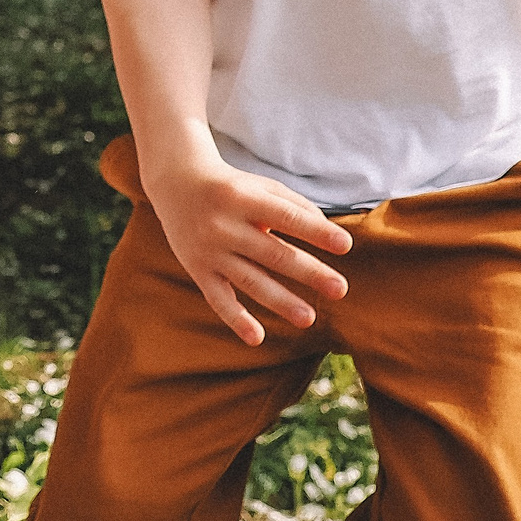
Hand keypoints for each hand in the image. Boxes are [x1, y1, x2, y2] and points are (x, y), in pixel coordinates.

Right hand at [139, 155, 351, 346]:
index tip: (345, 245)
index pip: (286, 216)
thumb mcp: (261, 186)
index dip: (315, 231)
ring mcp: (209, 249)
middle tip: (340, 289)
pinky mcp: (197, 268)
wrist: (175, 182)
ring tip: (309, 318)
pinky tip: (257, 337)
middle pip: (272, 253)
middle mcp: (224, 224)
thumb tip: (327, 235)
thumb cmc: (231, 186)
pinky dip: (236, 319)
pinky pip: (218, 298)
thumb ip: (294, 206)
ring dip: (280, 301)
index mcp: (244, 197)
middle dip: (308, 272)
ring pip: (249, 280)